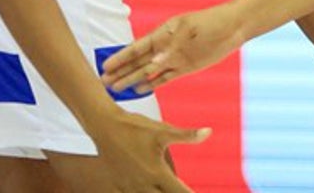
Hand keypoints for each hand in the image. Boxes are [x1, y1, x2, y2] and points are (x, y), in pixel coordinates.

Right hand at [87, 106, 210, 192]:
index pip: (179, 192)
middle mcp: (143, 185)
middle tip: (182, 190)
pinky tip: (150, 189)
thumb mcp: (163, 130)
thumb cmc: (135, 127)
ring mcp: (130, 187)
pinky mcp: (120, 186)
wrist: (105, 126)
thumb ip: (187, 135)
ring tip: (168, 189)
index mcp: (157, 173)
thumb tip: (209, 132)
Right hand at [102, 3, 243, 93]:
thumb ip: (172, 48)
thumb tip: (154, 63)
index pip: (137, 47)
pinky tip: (138, 90)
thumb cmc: (211, 23)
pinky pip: (164, 78)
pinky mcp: (184, 67)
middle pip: (139, 62)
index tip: (105, 65)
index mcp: (163, 33)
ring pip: (148, 71)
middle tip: (104, 82)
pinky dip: (151, 84)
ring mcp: (174, 58)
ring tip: (116, 88)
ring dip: (132, 79)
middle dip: (122, 71)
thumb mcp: (191, 31)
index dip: (121, 57)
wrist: (232, 28)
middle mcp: (165, 47)